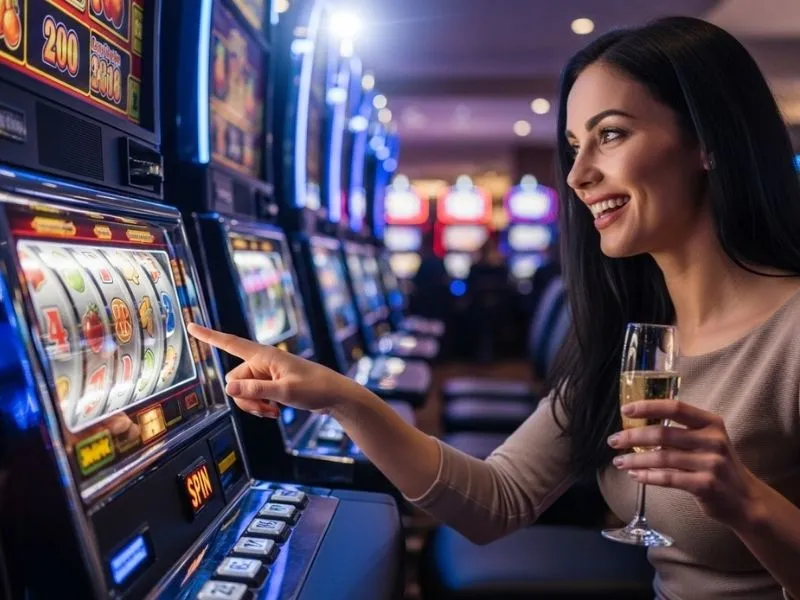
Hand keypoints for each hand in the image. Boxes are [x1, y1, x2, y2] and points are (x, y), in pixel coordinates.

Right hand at [188, 323, 361, 418]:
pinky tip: (274, 412)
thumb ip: (256, 390)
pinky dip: (259, 407)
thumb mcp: (284, 392)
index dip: (209, 336)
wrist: (334, 396)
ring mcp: (265, 374)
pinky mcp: (270, 385)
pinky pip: (252, 397)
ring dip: (253, 405)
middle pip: (234, 381)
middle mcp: (262, 362)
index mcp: (265, 355)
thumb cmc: (315, 388)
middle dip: (244, 398)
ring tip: (273, 411)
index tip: (190, 325)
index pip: (231, 343)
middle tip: (266, 408)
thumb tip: (229, 389)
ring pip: (242, 392)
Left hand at [608, 400, 762, 529]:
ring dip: (635, 460)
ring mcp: (711, 463)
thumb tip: (638, 427)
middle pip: (663, 433)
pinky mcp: (706, 485)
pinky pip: (668, 478)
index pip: (675, 407)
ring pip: (662, 457)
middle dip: (632, 436)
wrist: (746, 500)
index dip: (648, 407)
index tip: (626, 410)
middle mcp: (713, 440)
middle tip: (613, 440)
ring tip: (619, 462)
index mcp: (711, 423)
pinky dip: (648, 476)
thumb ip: (681, 432)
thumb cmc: (718, 466)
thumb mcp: (708, 441)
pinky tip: (635, 475)